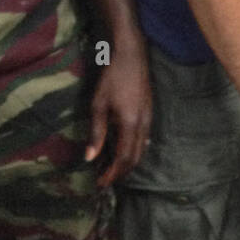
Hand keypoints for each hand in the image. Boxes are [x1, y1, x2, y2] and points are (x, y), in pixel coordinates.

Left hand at [86, 35, 151, 187]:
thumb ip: (96, 133)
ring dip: (127, 163)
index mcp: (130, 125)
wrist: (132, 56)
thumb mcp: (99, 105)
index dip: (112, 174)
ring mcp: (149, 119)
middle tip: (103, 179)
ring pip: (141, 150)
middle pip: (135, 159)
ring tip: (110, 168)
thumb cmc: (112, 78)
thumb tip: (90, 158)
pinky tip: (121, 150)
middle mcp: (144, 125)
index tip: (100, 184)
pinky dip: (133, 151)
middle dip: (120, 173)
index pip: (124, 159)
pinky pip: (143, 140)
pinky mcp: (149, 113)